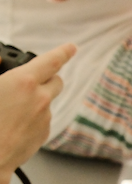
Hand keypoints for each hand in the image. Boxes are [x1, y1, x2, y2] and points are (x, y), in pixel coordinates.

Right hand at [0, 43, 75, 183]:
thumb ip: (2, 72)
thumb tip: (8, 69)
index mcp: (24, 82)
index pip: (51, 61)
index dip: (63, 52)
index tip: (72, 47)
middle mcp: (40, 99)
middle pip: (56, 81)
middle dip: (49, 77)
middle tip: (34, 80)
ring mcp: (44, 119)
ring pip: (46, 103)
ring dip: (36, 101)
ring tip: (11, 110)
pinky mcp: (43, 135)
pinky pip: (42, 120)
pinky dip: (33, 119)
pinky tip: (14, 124)